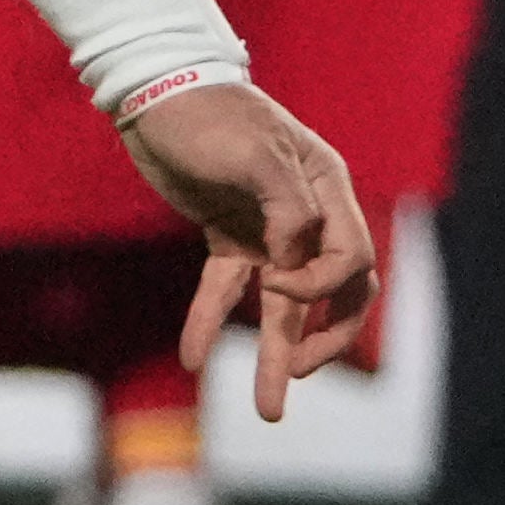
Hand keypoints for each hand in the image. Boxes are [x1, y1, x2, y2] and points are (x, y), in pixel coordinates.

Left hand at [128, 77, 378, 415]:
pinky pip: (226, 289)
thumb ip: (286, 205)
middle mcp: (306, 214)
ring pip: (282, 305)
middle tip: (297, 375)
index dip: (322, 287)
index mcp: (326, 189)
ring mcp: (267, 228)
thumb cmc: (208, 113)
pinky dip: (211, 321)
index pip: (351, 258)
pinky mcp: (227, 236)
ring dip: (276, 354)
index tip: (278, 289)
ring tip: (268, 412)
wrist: (152, 91)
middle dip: (324, 339)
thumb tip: (297, 261)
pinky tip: (194, 358)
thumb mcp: (251, 151)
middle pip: (338, 292)